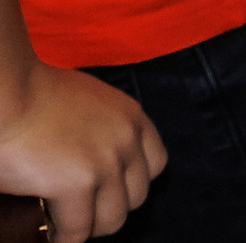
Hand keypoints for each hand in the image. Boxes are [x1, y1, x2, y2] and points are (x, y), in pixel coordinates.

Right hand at [0, 62, 164, 240]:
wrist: (9, 92)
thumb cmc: (36, 95)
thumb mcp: (89, 102)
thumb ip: (102, 130)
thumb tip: (93, 162)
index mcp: (132, 117)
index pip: (155, 165)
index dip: (130, 185)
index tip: (106, 194)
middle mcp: (126, 140)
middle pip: (137, 198)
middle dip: (108, 211)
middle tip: (81, 214)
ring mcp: (105, 162)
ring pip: (112, 220)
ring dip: (88, 228)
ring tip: (65, 224)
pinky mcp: (77, 184)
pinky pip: (77, 232)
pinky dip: (63, 239)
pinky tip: (49, 234)